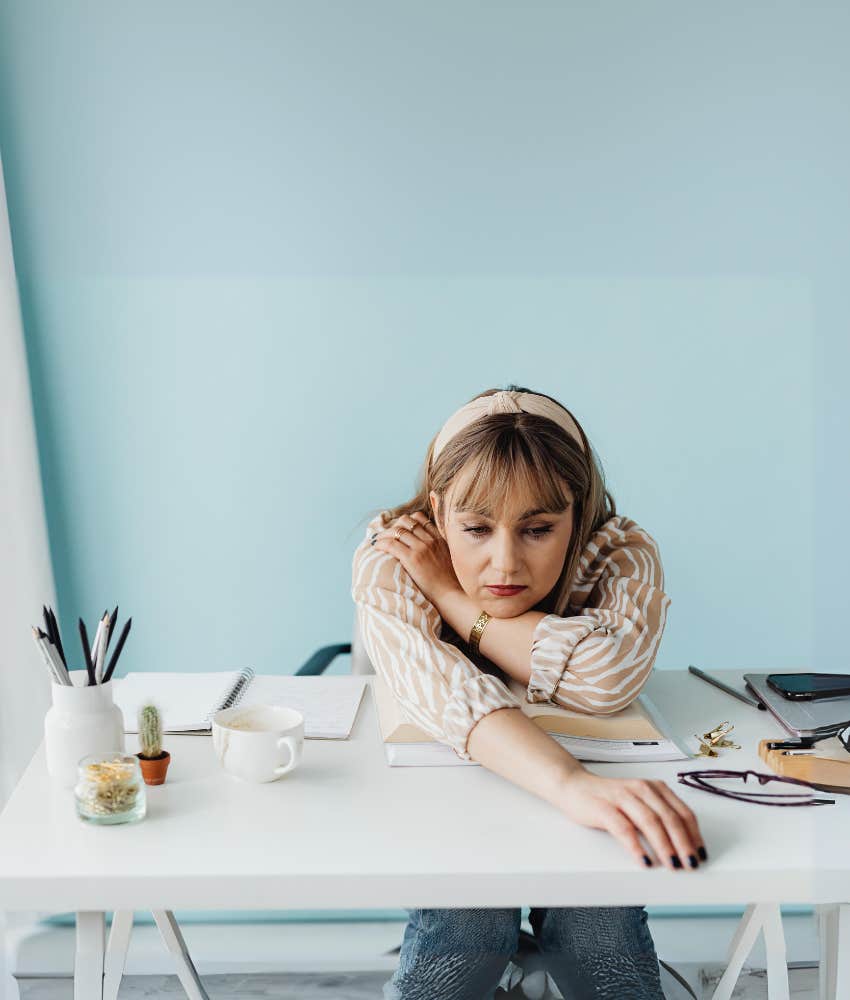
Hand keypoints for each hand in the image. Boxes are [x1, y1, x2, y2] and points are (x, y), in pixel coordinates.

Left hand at [372, 512, 462, 607]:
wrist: (450, 594)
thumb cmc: (448, 582)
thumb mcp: (447, 558)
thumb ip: (437, 549)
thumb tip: (424, 550)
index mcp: (439, 538)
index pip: (419, 518)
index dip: (406, 521)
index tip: (398, 529)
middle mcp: (430, 540)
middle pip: (406, 521)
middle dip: (393, 525)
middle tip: (386, 535)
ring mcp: (421, 548)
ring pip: (397, 531)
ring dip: (384, 534)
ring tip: (378, 541)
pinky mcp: (412, 559)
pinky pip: (391, 544)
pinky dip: (381, 543)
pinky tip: (377, 547)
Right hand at [557, 770, 706, 870]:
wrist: (574, 786)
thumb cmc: (609, 799)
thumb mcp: (640, 803)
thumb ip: (659, 816)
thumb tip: (684, 845)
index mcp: (654, 788)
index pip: (682, 812)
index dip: (695, 835)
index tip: (701, 854)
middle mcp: (641, 789)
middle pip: (669, 817)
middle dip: (683, 843)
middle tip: (691, 864)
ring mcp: (622, 797)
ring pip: (650, 821)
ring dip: (664, 846)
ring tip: (673, 865)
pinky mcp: (604, 808)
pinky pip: (623, 828)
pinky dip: (636, 846)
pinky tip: (644, 860)